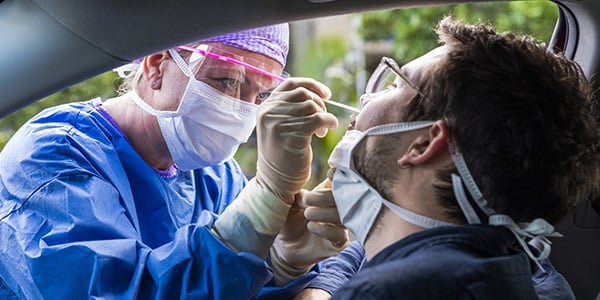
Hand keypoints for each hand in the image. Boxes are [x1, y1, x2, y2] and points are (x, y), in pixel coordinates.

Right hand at [213, 78, 337, 257]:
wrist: (276, 184)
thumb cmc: (283, 157)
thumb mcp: (280, 127)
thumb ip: (290, 109)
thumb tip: (316, 94)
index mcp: (264, 108)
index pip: (291, 84)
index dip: (311, 85)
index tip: (326, 94)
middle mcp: (268, 112)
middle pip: (303, 94)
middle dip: (319, 104)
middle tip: (323, 120)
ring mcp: (277, 123)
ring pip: (311, 105)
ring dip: (323, 115)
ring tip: (322, 131)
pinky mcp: (290, 134)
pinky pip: (317, 118)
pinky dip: (328, 122)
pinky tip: (326, 132)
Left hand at [270, 180, 348, 284]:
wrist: (285, 247)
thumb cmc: (289, 221)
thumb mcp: (290, 205)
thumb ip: (300, 195)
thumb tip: (307, 194)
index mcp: (328, 194)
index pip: (341, 181)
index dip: (339, 175)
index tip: (330, 173)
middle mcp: (338, 208)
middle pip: (343, 198)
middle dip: (324, 197)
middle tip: (307, 200)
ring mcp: (340, 225)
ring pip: (343, 216)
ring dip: (324, 213)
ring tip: (307, 214)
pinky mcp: (338, 242)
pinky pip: (340, 235)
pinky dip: (325, 229)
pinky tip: (311, 227)